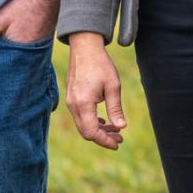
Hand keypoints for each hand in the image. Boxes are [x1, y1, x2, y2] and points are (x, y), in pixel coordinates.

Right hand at [66, 32, 127, 149]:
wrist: (85, 48)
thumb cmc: (101, 65)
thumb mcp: (113, 86)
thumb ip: (115, 108)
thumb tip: (122, 127)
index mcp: (83, 104)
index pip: (92, 132)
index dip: (105, 141)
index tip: (118, 144)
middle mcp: (73, 105)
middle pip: (86, 132)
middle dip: (103, 138)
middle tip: (119, 139)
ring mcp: (70, 102)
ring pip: (83, 125)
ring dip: (98, 130)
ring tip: (115, 130)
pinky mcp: (71, 98)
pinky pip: (80, 117)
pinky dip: (92, 121)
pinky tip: (104, 120)